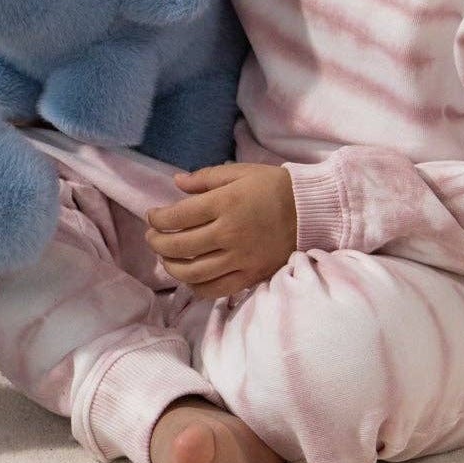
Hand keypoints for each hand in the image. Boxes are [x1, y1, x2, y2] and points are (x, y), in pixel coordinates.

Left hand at [144, 163, 297, 300]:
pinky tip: (189, 278)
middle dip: (158, 242)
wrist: (311, 211)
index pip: (178, 216)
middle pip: (180, 246)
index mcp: (226, 204)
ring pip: (193, 272)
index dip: (158, 219)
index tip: (152, 216)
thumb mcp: (240, 172)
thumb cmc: (273, 187)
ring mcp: (240, 259)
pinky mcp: (251, 276)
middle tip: (152, 237)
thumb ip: (206, 178)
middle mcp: (229, 234)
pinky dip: (196, 287)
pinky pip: (216, 289)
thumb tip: (176, 182)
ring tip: (166, 258)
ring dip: (171, 266)